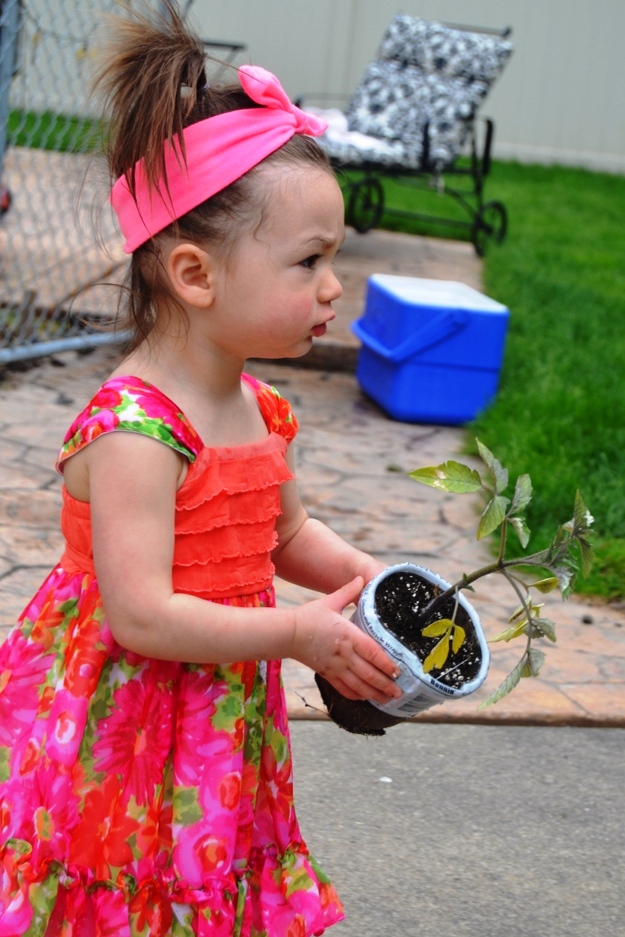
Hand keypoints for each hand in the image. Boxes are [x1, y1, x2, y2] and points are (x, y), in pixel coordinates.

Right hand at [292, 577, 401, 703]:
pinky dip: (356, 695)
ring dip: (374, 693)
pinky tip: (365, 697)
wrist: (286, 633)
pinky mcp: (326, 673)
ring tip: (388, 699)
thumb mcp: (330, 601)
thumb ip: (348, 591)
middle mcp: (343, 653)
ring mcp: (335, 666)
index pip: (371, 652)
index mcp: (347, 635)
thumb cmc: (309, 616)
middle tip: (399, 692)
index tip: (397, 671)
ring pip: (358, 685)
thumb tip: (361, 577)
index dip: (386, 663)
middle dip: (385, 684)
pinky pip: (343, 688)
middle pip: (368, 673)